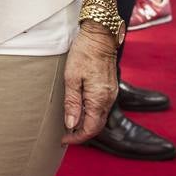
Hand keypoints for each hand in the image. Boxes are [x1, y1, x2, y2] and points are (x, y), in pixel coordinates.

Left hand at [61, 23, 117, 144]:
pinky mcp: (110, 87)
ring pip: (99, 116)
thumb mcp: (71, 77)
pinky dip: (90, 113)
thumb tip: (71, 125)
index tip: (64, 139)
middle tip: (65, 134)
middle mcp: (109, 99)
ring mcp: (111, 93)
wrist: (100, 35)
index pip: (91, 129)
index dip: (77, 138)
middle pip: (97, 125)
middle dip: (81, 133)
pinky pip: (101, 107)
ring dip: (86, 123)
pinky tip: (79, 109)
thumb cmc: (84, 53)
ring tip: (69, 122)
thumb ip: (72, 103)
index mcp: (99, 99)